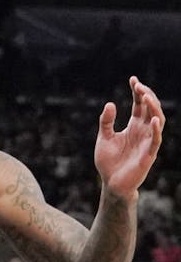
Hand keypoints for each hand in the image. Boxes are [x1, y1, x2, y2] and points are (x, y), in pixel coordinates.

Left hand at [95, 77, 164, 198]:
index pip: (140, 105)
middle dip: (147, 96)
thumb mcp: (104, 138)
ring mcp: (148, 142)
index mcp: (134, 126)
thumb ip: (106, 122)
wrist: (111, 183)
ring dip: (153, 108)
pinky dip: (155, 130)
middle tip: (139, 86)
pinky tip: (153, 120)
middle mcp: (143, 131)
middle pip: (150, 109)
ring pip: (157, 121)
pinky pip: (156, 140)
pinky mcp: (149, 154)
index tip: (133, 79)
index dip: (138, 92)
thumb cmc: (109, 161)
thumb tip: (110, 103)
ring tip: (146, 96)